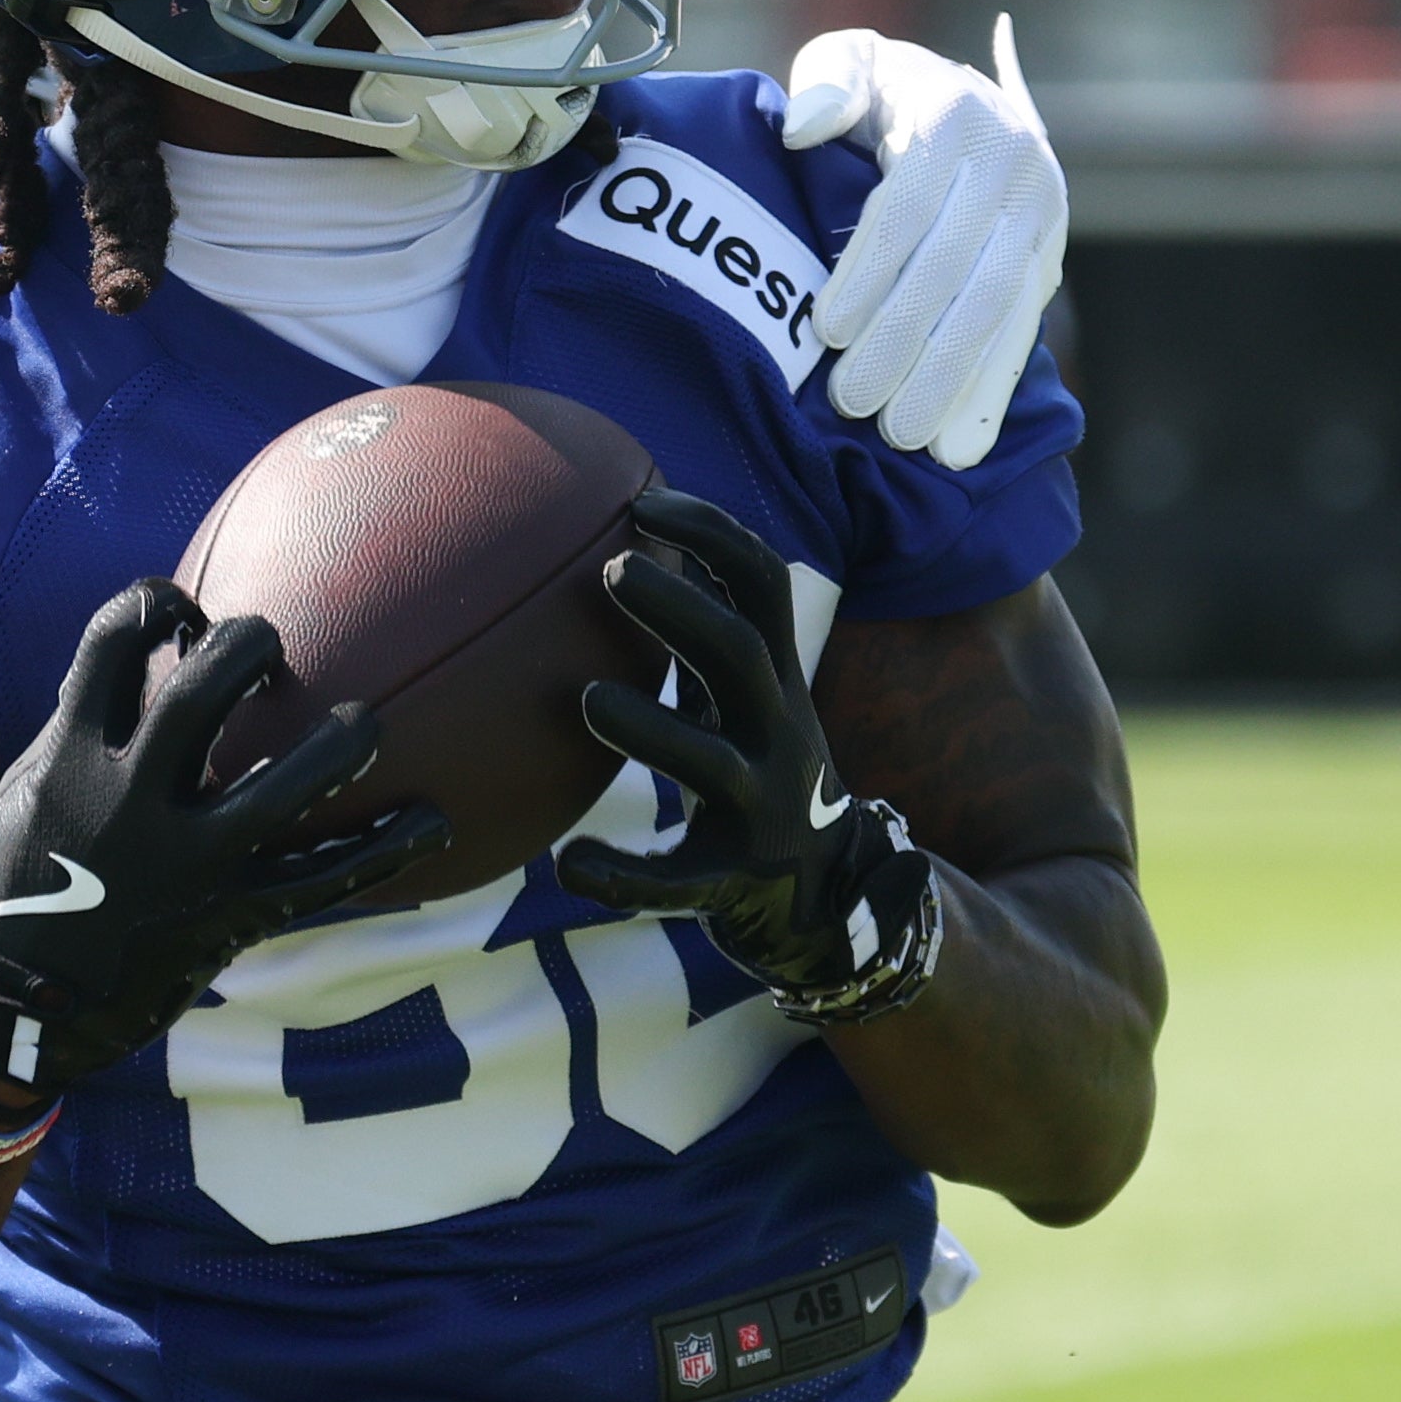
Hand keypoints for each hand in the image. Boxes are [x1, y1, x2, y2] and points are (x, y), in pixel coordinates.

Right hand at [0, 578, 448, 1097]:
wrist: (9, 1008)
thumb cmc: (16, 886)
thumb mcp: (28, 790)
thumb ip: (84, 728)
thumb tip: (146, 666)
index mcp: (71, 754)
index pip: (116, 638)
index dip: (156, 604)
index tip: (181, 613)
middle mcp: (131, 798)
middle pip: (207, 687)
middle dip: (250, 645)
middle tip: (270, 651)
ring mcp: (187, 861)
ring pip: (290, 783)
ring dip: (343, 741)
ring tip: (365, 724)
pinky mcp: (230, 915)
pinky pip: (328, 877)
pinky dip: (390, 846)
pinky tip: (433, 820)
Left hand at [552, 490, 943, 1025]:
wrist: (829, 898)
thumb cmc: (758, 773)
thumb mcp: (743, 696)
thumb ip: (703, 633)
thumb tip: (624, 539)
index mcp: (775, 679)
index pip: (760, 583)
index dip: (711, 534)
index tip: (643, 503)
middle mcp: (777, 733)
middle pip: (742, 653)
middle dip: (682, 608)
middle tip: (610, 570)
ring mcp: (760, 808)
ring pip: (712, 763)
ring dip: (653, 729)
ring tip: (589, 700)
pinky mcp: (731, 881)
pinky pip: (678, 882)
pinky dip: (625, 875)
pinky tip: (571, 863)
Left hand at [773, 13, 1065, 470]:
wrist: (971, 102)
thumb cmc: (885, 93)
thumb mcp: (850, 61)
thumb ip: (826, 84)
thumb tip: (803, 128)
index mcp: (957, 115)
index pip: (907, 204)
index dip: (867, 269)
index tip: (825, 331)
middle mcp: (1012, 164)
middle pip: (955, 267)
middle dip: (904, 341)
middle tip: (853, 402)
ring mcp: (1040, 216)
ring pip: (995, 308)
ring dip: (951, 379)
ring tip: (903, 437)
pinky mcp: (1049, 262)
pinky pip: (1021, 333)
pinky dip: (990, 394)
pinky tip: (959, 448)